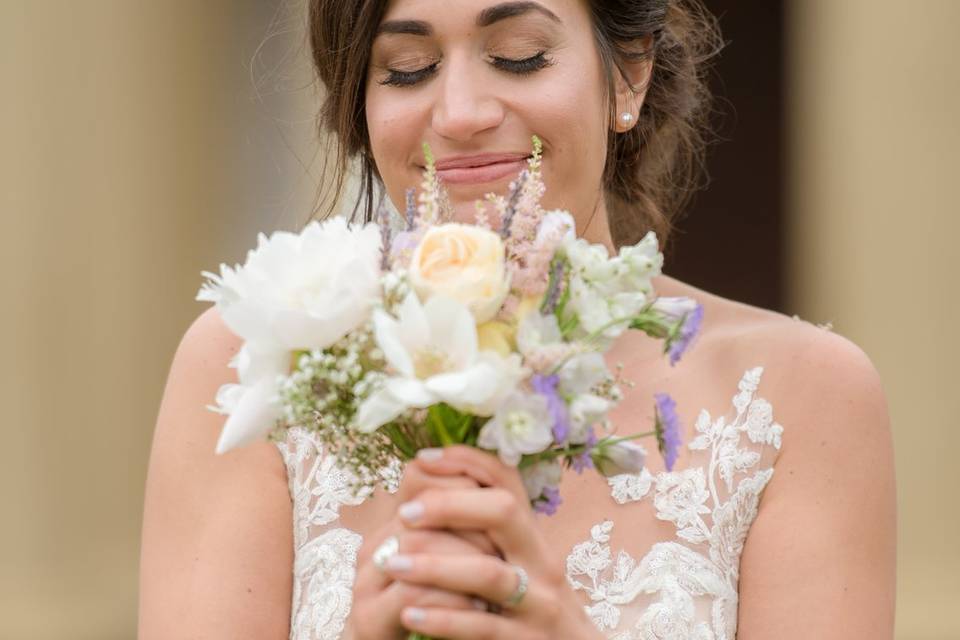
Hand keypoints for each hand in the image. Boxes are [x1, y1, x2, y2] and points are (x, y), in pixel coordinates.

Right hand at [348, 455, 499, 639]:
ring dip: (466, 562)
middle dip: (473, 526)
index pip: (419, 476)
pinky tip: (480, 607)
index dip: (464, 486)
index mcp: (391, 524)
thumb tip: (507, 491)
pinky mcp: (368, 616)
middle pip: (423, 509)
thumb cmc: (427, 605)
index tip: (501, 507)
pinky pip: (413, 593)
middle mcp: (374, 543)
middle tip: (506, 546)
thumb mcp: (445, 559)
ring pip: (419, 547)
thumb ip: (462, 529)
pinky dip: (453, 600)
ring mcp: (366, 579)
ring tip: (498, 579)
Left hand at [382, 445, 604, 639]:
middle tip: (404, 512)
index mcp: (534, 537)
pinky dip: (443, 618)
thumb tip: (429, 494)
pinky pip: (482, 627)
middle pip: (504, 511)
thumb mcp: (521, 564)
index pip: (507, 480)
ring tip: (392, 563)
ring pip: (488, 573)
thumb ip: (487, 533)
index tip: (423, 459)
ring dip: (435, 565)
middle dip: (450, 505)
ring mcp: (539, 604)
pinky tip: (409, 614)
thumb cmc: (534, 608)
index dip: (466, 461)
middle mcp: (542, 562)